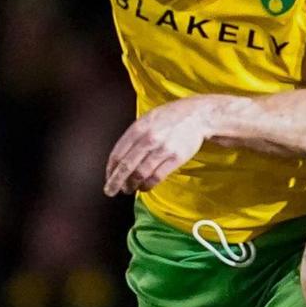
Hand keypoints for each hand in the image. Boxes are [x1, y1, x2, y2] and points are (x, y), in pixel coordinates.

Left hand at [105, 96, 229, 195]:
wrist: (197, 115)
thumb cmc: (170, 117)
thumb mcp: (147, 120)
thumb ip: (133, 136)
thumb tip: (119, 158)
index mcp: (138, 128)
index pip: (117, 153)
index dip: (110, 169)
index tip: (108, 178)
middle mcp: (149, 139)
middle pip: (126, 166)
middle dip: (116, 182)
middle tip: (110, 191)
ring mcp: (163, 149)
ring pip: (141, 174)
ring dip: (132, 185)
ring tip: (129, 189)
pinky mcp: (176, 158)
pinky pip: (157, 177)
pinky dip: (148, 185)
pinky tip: (144, 187)